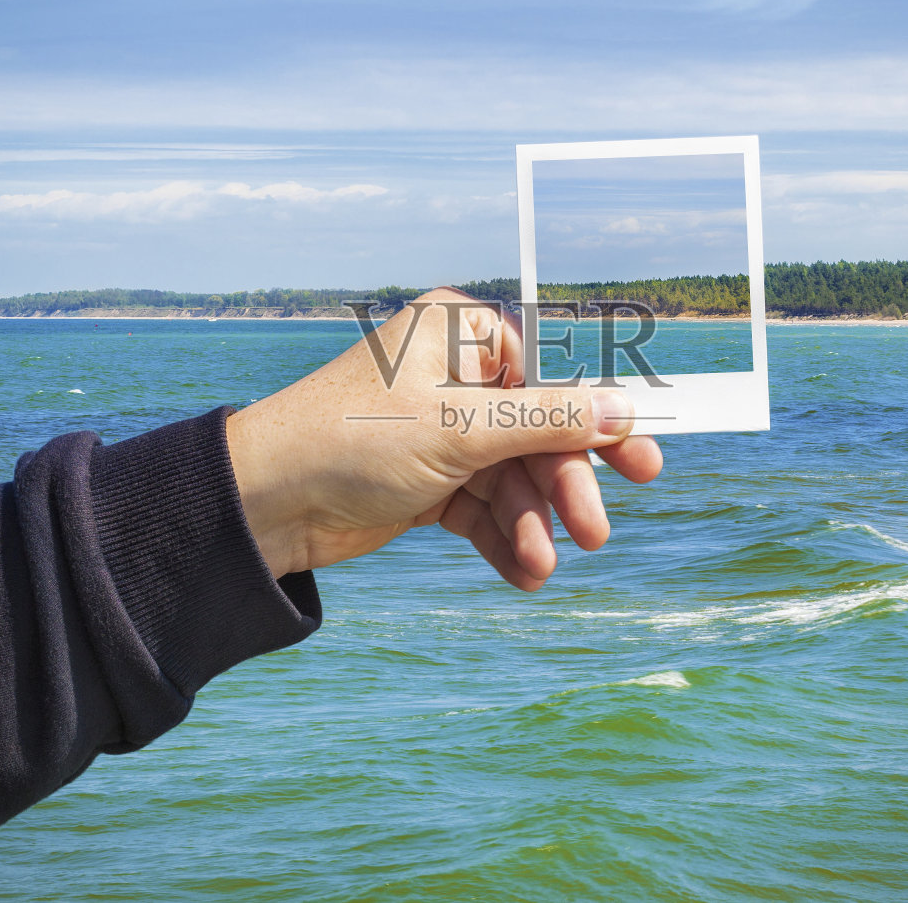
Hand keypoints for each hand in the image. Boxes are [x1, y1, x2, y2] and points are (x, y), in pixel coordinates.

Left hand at [226, 288, 663, 588]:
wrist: (265, 507)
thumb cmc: (351, 441)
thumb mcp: (460, 429)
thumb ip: (547, 420)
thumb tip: (623, 410)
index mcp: (459, 333)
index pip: (548, 375)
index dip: (596, 423)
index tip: (641, 464)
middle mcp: (453, 376)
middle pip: (537, 432)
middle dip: (563, 486)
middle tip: (597, 532)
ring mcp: (440, 431)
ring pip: (512, 478)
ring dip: (531, 522)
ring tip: (542, 564)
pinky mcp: (426, 481)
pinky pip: (482, 508)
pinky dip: (503, 538)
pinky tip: (524, 573)